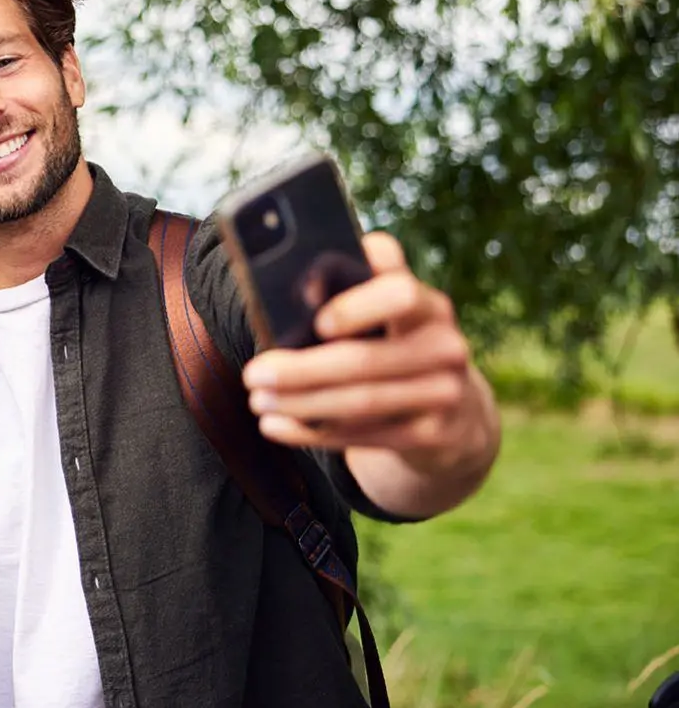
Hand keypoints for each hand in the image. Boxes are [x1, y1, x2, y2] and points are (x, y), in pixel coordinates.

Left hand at [242, 232, 500, 517]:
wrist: (454, 411)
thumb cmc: (397, 344)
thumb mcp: (389, 311)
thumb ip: (357, 281)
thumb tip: (302, 271)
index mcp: (428, 306)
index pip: (400, 295)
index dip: (356, 307)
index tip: (316, 322)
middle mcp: (445, 347)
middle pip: (366, 360)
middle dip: (301, 370)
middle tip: (253, 374)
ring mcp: (445, 394)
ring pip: (361, 402)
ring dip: (300, 404)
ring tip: (259, 401)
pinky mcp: (433, 435)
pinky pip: (363, 436)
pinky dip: (312, 431)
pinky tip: (276, 426)